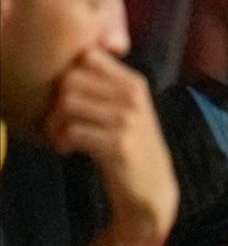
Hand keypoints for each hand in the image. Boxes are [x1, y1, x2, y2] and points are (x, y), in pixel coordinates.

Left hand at [44, 50, 177, 245]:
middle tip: (60, 123)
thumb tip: (75, 59)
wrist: (153, 190)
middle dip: (56, 103)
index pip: (88, 56)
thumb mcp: (128, 109)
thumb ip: (107, 83)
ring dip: (55, 124)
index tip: (73, 98)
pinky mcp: (118, 145)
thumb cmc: (132, 148)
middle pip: (70, 80)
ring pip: (67, 104)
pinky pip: (72, 131)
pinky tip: (70, 151)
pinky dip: (63, 142)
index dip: (71, 74)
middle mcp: (133, 98)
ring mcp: (128, 121)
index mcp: (135, 84)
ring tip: (63, 138)